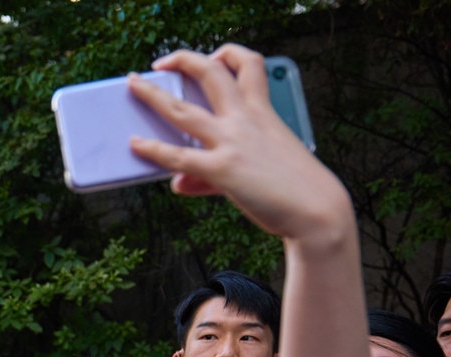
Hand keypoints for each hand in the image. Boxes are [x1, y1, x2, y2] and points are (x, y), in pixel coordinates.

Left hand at [126, 45, 350, 239]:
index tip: (213, 56)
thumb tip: (178, 183)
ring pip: (182, 109)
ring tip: (134, 87)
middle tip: (161, 63)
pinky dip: (153, 149)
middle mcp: (246, 118)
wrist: (316, 209)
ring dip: (153, 96)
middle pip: (211, 73)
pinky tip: (136, 145)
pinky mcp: (221, 169)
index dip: (228, 53)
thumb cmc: (295, 187)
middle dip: (183, 60)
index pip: (249, 64)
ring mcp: (231, 141)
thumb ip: (215, 171)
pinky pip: (178, 156)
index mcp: (263, 111)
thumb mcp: (262, 165)